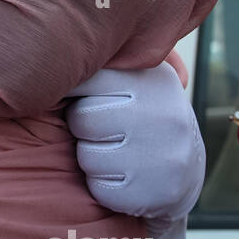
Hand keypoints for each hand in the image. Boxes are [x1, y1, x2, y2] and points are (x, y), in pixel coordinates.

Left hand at [64, 60, 202, 222]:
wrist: (185, 171)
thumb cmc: (140, 117)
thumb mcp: (134, 80)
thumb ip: (105, 61)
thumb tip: (53, 46)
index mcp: (153, 78)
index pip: (88, 77)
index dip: (77, 93)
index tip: (86, 98)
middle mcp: (163, 114)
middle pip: (82, 118)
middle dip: (84, 128)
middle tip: (106, 131)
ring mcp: (161, 155)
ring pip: (87, 157)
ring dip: (92, 159)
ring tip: (117, 153)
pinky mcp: (153, 192)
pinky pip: (98, 189)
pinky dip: (102, 186)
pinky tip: (124, 177)